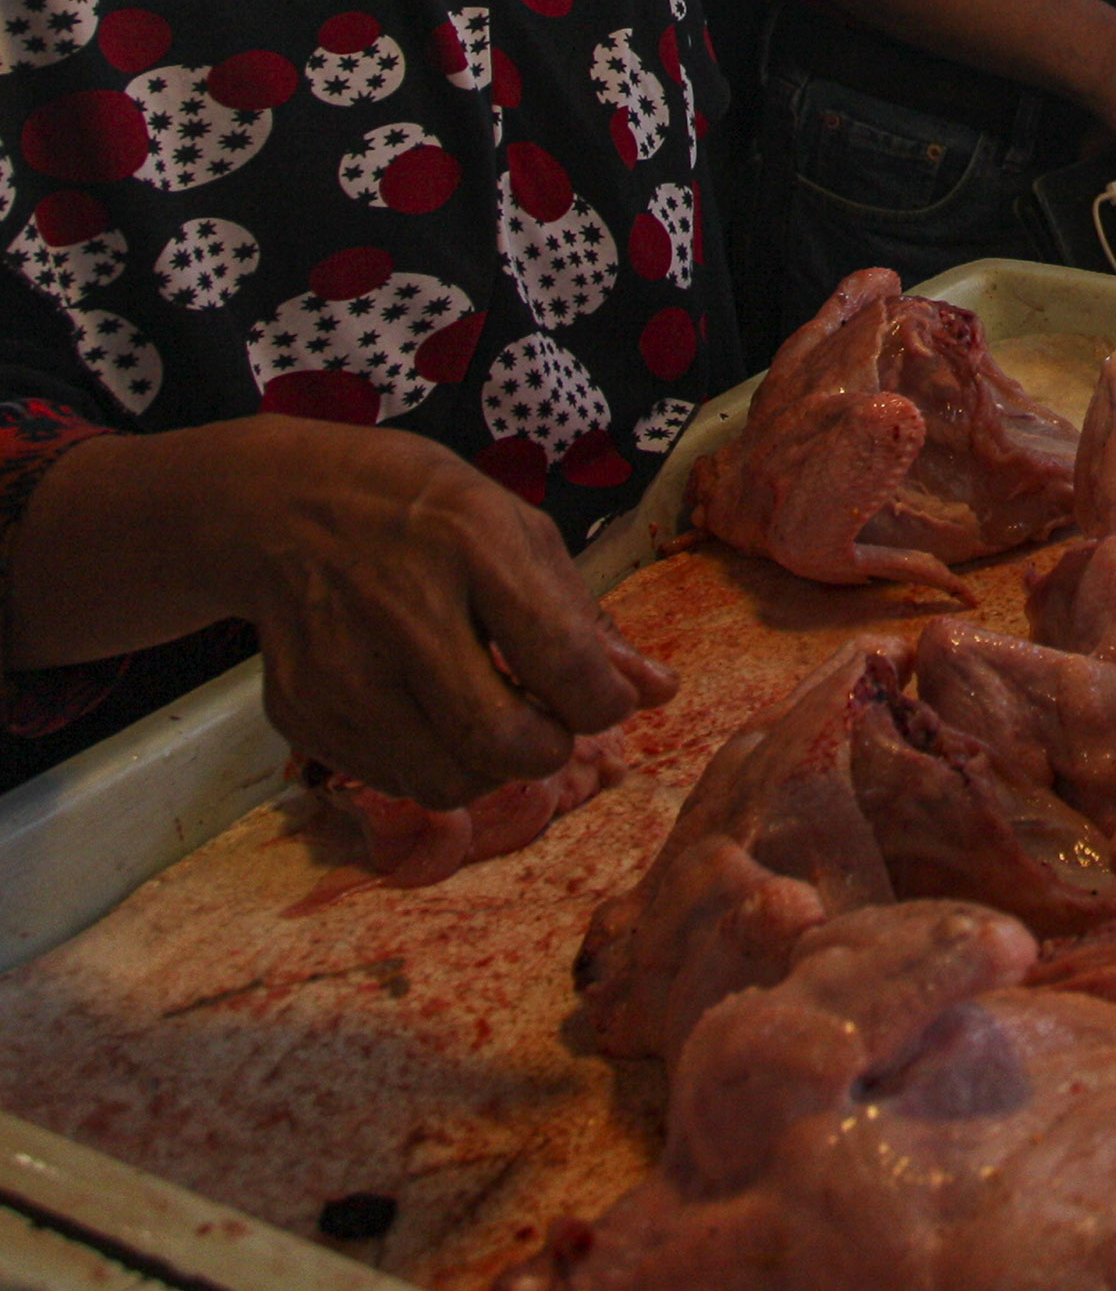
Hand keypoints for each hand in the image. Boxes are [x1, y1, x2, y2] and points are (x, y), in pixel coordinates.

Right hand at [181, 418, 673, 808]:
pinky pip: (392, 780)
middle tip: (552, 725)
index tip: (608, 698)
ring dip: (492, 771)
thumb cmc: (423, 514)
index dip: (605, 702)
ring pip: (446, 782)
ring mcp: (341, 671)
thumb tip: (659, 693)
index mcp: (471, 546)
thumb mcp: (516, 531)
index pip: (561, 661)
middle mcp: (400, 613)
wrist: (282, 507)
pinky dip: (432, 767)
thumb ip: (586, 620)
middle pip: (500, 741)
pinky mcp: (301, 712)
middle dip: (550, 751)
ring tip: (495, 724)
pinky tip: (435, 720)